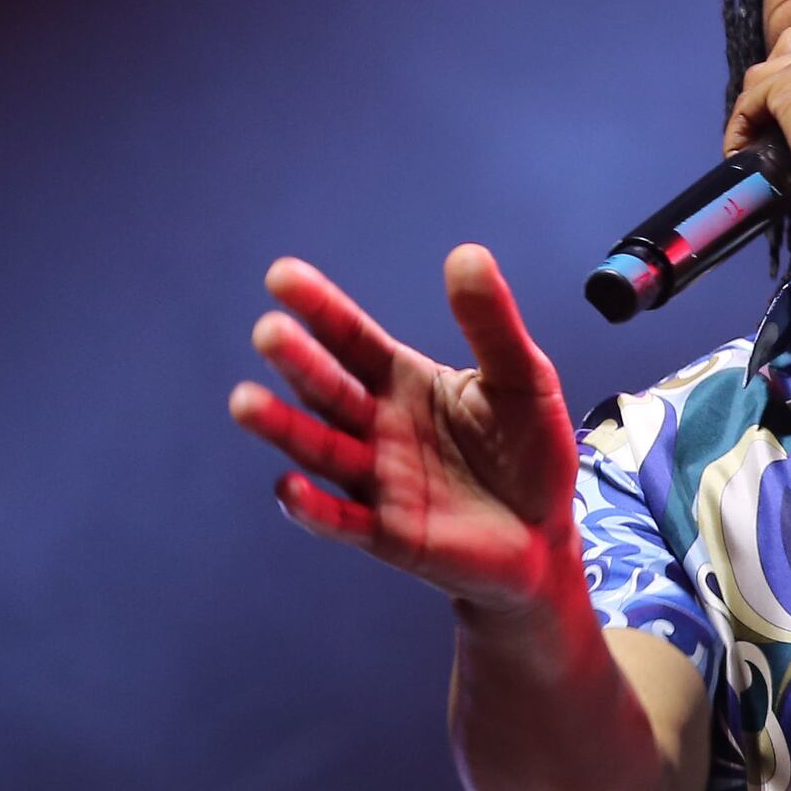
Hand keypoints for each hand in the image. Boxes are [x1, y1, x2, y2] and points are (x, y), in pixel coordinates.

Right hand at [229, 246, 582, 616]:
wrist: (546, 537)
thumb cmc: (528, 451)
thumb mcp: (522, 379)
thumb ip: (492, 324)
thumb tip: (467, 254)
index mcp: (402, 381)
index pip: (352, 339)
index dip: (320, 308)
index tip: (282, 275)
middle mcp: (377, 426)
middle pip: (329, 389)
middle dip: (298, 362)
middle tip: (270, 332)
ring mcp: (377, 480)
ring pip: (321, 450)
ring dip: (283, 427)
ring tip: (244, 402)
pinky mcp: (387, 533)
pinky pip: (343, 521)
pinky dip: (314, 508)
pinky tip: (290, 488)